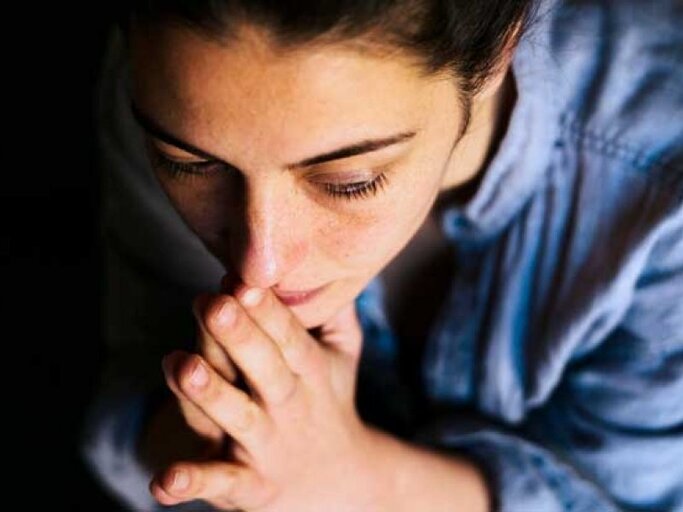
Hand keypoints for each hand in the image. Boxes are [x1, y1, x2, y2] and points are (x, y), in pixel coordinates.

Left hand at [151, 276, 388, 510]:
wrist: (343, 483)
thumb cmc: (329, 401)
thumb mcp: (343, 355)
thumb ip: (336, 311)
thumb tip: (331, 258)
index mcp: (311, 373)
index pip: (289, 338)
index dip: (266, 310)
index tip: (242, 280)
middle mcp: (289, 407)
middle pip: (265, 370)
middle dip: (240, 338)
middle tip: (213, 304)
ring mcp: (267, 447)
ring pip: (238, 419)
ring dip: (211, 396)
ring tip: (181, 366)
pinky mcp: (249, 487)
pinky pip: (221, 484)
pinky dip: (194, 483)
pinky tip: (164, 481)